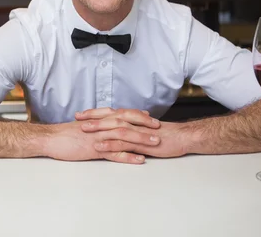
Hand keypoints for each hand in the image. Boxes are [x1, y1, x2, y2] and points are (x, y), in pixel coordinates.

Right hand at [43, 121, 157, 163]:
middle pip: (126, 122)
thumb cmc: (64, 134)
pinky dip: (128, 156)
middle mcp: (100, 126)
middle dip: (144, 125)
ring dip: (141, 139)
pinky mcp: (94, 150)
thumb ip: (96, 126)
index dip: (137, 116)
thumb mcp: (82, 127)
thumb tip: (106, 127)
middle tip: (159, 128)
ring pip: (123, 136)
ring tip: (155, 143)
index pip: (122, 114)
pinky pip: (114, 153)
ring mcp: (98, 138)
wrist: (50, 139)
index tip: (150, 119)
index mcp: (98, 120)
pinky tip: (139, 159)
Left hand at [76, 108, 190, 157]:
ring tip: (83, 129)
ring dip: (98, 128)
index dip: (95, 113)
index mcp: (132, 120)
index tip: (81, 114)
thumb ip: (132, 129)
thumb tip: (119, 130)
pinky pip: (123, 144)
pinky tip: (99, 146)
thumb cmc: (165, 135)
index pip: (110, 113)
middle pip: (109, 117)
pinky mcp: (141, 143)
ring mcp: (136, 133)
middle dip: (92, 117)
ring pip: (114, 128)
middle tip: (77, 118)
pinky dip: (110, 144)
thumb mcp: (145, 131)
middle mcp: (133, 123)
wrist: (183, 138)